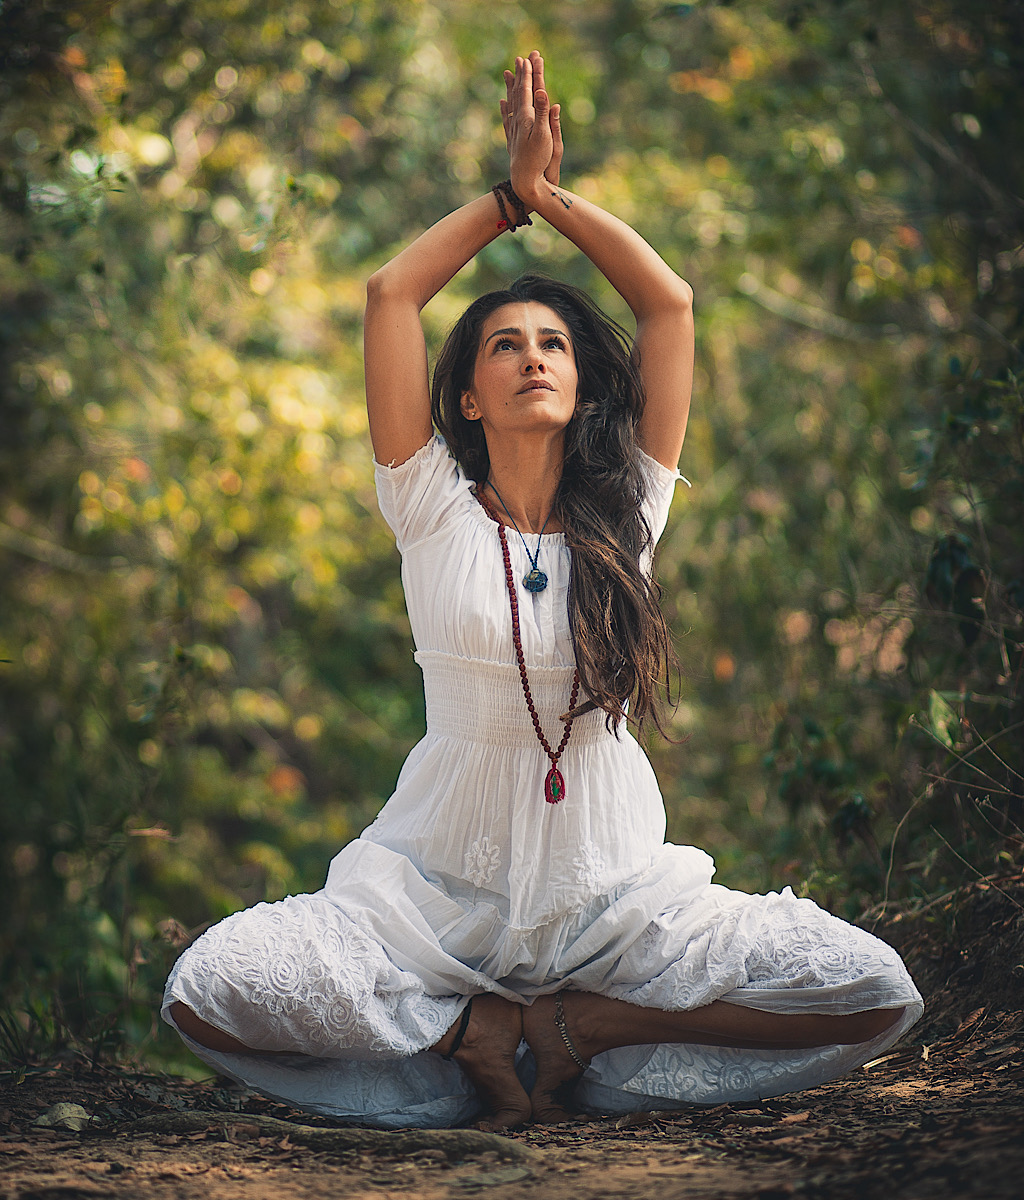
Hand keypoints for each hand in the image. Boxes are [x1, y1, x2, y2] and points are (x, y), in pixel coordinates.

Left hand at [499, 51, 562, 196]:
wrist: (526, 183)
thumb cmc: (538, 162)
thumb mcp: (545, 137)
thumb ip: (543, 114)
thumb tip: (543, 92)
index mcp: (526, 118)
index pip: (527, 90)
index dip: (529, 73)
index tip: (530, 57)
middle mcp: (518, 121)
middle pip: (518, 93)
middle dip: (521, 75)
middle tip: (522, 58)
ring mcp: (514, 131)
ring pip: (511, 103)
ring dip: (511, 88)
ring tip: (507, 73)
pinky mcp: (513, 141)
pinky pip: (507, 119)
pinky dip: (505, 109)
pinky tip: (502, 104)